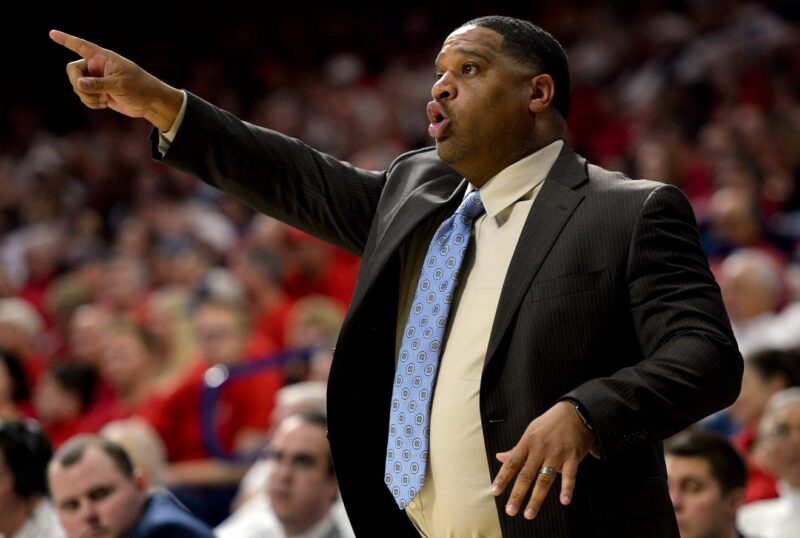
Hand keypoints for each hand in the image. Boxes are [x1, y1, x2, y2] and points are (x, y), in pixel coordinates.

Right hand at [49, 29, 182, 131]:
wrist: (150, 103)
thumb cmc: (140, 88)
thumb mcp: (120, 85)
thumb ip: (99, 84)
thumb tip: (78, 84)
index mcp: (103, 58)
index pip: (81, 46)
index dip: (66, 39)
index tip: (51, 33)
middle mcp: (97, 67)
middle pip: (73, 70)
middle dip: (77, 83)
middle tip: (88, 92)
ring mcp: (97, 80)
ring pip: (77, 86)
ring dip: (86, 96)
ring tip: (102, 101)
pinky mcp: (99, 93)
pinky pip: (84, 97)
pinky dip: (90, 102)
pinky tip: (103, 104)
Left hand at [492, 401, 594, 519]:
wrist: (575, 412)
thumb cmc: (550, 424)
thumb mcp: (531, 432)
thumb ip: (517, 448)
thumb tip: (499, 457)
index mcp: (527, 442)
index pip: (512, 463)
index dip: (503, 478)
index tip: (495, 492)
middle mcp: (540, 449)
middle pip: (526, 474)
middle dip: (517, 494)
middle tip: (510, 511)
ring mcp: (556, 453)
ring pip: (545, 478)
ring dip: (536, 498)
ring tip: (529, 513)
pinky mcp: (573, 456)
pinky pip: (570, 475)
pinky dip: (567, 488)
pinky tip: (564, 500)